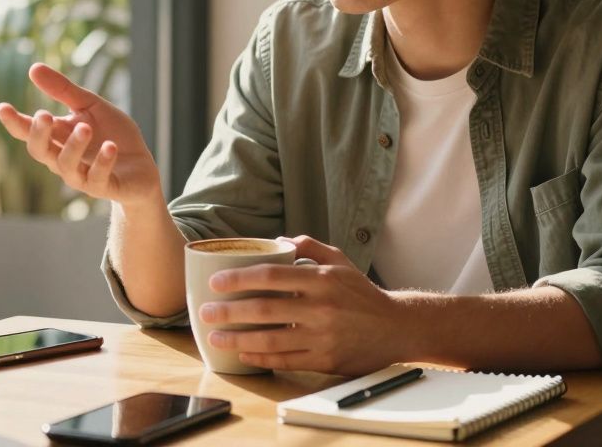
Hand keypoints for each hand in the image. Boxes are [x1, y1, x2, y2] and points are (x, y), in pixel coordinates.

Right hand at [0, 63, 162, 208]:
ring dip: (74, 146)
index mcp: (58, 137)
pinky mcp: (104, 187)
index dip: (15, 122)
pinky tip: (111, 147)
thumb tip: (33, 68)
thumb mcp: (90, 106)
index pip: (29, 131)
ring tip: (85, 128)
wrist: (142, 167)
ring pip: (66, 165)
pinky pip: (97, 178)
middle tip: (44, 115)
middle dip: (39, 134)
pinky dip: (103, 162)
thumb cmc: (112, 134)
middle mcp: (64, 159)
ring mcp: (82, 176)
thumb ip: (63, 91)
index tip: (3, 107)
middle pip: (40, 151)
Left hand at [198, 237, 405, 374]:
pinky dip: (261, 358)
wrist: (396, 327)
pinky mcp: (326, 360)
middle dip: (229, 311)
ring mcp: (323, 336)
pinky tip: (244, 354)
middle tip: (204, 312)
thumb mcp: (340, 260)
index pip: (271, 275)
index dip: (238, 279)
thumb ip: (309, 246)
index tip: (215, 283)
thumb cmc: (362, 293)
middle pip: (264, 309)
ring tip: (215, 337)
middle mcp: (321, 307)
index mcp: (321, 278)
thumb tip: (276, 240)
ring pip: (271, 339)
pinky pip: (286, 360)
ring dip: (237, 339)